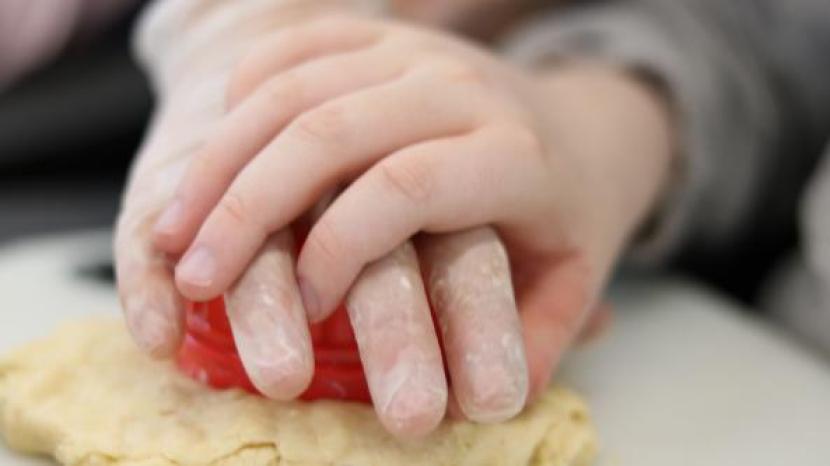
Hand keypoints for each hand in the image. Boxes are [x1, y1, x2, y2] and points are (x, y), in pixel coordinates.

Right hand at [151, 15, 670, 431]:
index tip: (307, 310)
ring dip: (222, 160)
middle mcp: (457, 88)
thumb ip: (537, 340)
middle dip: (249, 207)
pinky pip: (293, 48)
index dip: (341, 249)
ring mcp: (415, 52)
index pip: (405, 188)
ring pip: (294, 87)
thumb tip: (485, 411)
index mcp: (512, 153)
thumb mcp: (577, 280)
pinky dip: (242, 95)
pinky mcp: (382, 38)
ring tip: (174, 232)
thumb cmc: (572, 211)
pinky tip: (212, 155)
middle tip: (197, 274)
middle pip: (329, 132)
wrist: (586, 126)